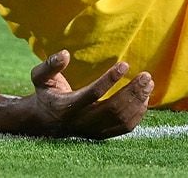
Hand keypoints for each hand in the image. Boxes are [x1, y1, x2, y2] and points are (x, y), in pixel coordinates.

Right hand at [26, 49, 153, 139]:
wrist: (44, 122)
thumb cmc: (46, 94)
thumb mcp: (40, 78)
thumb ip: (50, 66)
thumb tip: (65, 54)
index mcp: (67, 106)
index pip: (93, 94)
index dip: (109, 79)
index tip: (125, 64)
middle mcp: (81, 121)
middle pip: (112, 109)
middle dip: (132, 92)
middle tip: (146, 76)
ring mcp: (93, 130)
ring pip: (121, 119)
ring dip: (138, 101)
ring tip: (148, 83)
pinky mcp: (101, 134)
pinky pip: (124, 128)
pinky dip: (138, 114)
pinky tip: (144, 98)